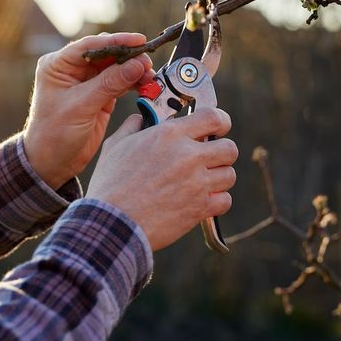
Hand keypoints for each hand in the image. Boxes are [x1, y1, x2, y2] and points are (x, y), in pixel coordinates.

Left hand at [23, 33, 155, 188]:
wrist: (52, 163)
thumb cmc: (54, 134)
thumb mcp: (81, 106)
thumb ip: (109, 84)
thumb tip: (136, 65)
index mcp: (58, 65)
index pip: (91, 46)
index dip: (116, 41)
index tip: (139, 41)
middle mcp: (73, 70)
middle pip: (107, 54)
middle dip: (129, 57)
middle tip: (148, 63)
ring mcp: (88, 83)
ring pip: (117, 68)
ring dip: (134, 71)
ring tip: (150, 77)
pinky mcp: (100, 96)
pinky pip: (121, 83)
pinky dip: (134, 83)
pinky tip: (146, 85)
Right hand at [86, 109, 237, 250]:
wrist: (112, 222)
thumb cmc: (110, 184)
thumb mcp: (115, 145)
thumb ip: (132, 127)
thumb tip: (141, 118)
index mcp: (169, 135)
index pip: (214, 117)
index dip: (221, 122)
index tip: (218, 129)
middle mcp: (188, 156)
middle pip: (230, 148)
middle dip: (221, 153)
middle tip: (208, 160)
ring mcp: (197, 183)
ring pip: (229, 175)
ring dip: (218, 178)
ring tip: (201, 182)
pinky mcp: (200, 208)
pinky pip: (225, 200)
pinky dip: (216, 201)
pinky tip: (200, 201)